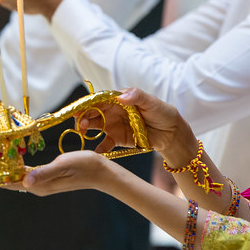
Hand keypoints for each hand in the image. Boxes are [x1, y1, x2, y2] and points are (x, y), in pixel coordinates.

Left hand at [6, 150, 112, 194]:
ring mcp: (43, 183)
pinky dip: (19, 168)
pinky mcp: (48, 178)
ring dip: (8, 170)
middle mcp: (39, 187)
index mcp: (40, 186)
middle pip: (12, 182)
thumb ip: (43, 173)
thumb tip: (24, 181)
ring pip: (19, 178)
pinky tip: (15, 160)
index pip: (11, 184)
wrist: (100, 171)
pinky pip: (28, 174)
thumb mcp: (63, 165)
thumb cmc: (84, 166)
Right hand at [78, 87, 193, 157]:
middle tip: (80, 123)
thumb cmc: (162, 112)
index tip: (78, 108)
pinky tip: (95, 152)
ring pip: (95, 125)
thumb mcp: (151, 102)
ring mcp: (113, 125)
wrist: (171, 132)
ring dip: (86, 129)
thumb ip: (137, 96)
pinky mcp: (117, 138)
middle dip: (83, 116)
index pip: (99, 99)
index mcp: (118, 99)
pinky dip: (98, 148)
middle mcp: (112, 111)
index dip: (87, 103)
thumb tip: (121, 97)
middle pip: (93, 112)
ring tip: (83, 132)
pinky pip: (104, 144)